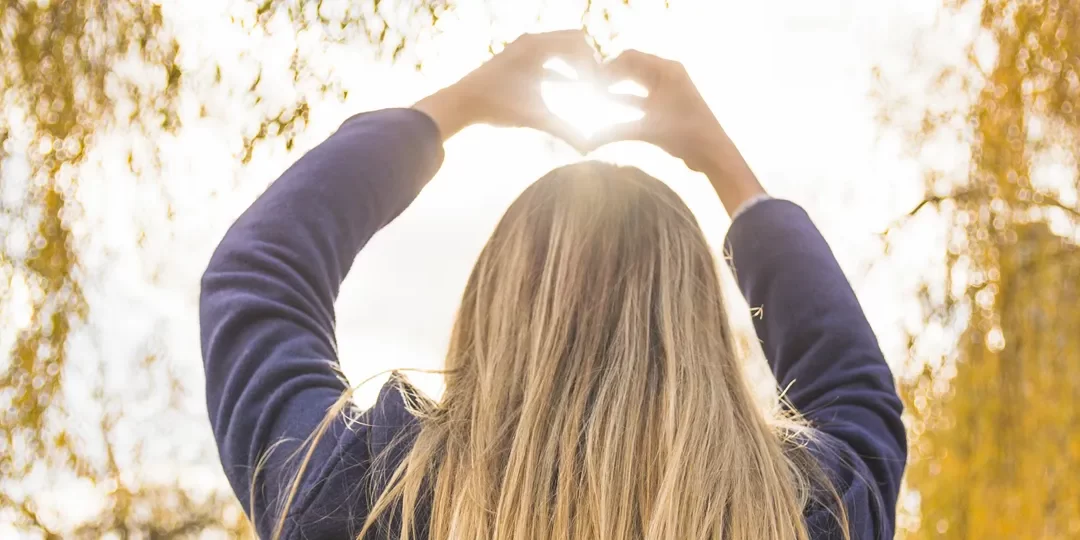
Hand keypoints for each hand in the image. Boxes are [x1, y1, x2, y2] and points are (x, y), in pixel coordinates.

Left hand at [413, 29, 599, 150]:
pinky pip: (548, 58)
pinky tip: (573, 87)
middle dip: (588, 61)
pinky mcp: (519, 58)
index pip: (579, 44)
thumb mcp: (535, 117)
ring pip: (561, 49)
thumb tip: (587, 150)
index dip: (593, 65)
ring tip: (588, 86)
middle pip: (574, 40)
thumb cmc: (496, 107)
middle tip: (598, 85)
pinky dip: (561, 70)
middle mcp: (531, 41)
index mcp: (537, 46)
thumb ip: (564, 130)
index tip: (599, 88)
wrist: (461, 103)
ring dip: (575, 65)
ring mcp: (524, 48)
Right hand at [591, 50, 765, 214]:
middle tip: (588, 83)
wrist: (711, 152)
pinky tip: (608, 102)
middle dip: (610, 74)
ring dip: (616, 86)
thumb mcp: (647, 130)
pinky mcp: (666, 104)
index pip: (630, 56)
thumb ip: (614, 132)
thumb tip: (586, 142)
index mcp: (666, 70)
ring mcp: (667, 89)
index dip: (608, 65)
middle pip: (631, 66)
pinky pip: (641, 96)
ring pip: (635, 82)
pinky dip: (625, 99)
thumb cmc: (685, 135)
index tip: (589, 76)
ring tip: (593, 91)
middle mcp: (667, 75)